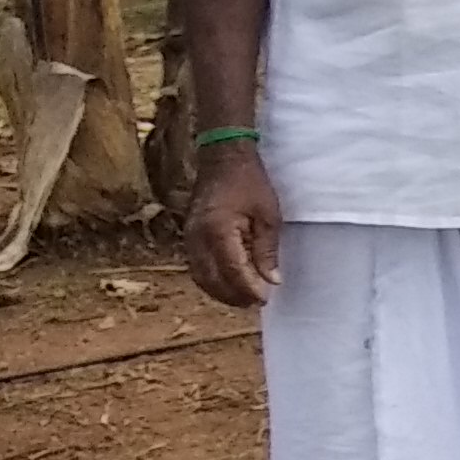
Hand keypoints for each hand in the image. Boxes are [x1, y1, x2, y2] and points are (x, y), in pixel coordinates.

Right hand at [182, 145, 282, 307]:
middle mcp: (198, 238)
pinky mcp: (188, 235)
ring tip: (245, 297)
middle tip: (257, 302)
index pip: (232, 271)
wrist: (222, 158)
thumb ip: (267, 250)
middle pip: (212, 280)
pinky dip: (211, 280)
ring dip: (221, 291)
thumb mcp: (269, 215)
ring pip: (200, 276)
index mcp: (218, 231)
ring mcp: (189, 237)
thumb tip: (271, 280)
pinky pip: (196, 266)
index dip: (248, 289)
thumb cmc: (249, 182)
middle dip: (234, 296)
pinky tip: (228, 283)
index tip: (265, 299)